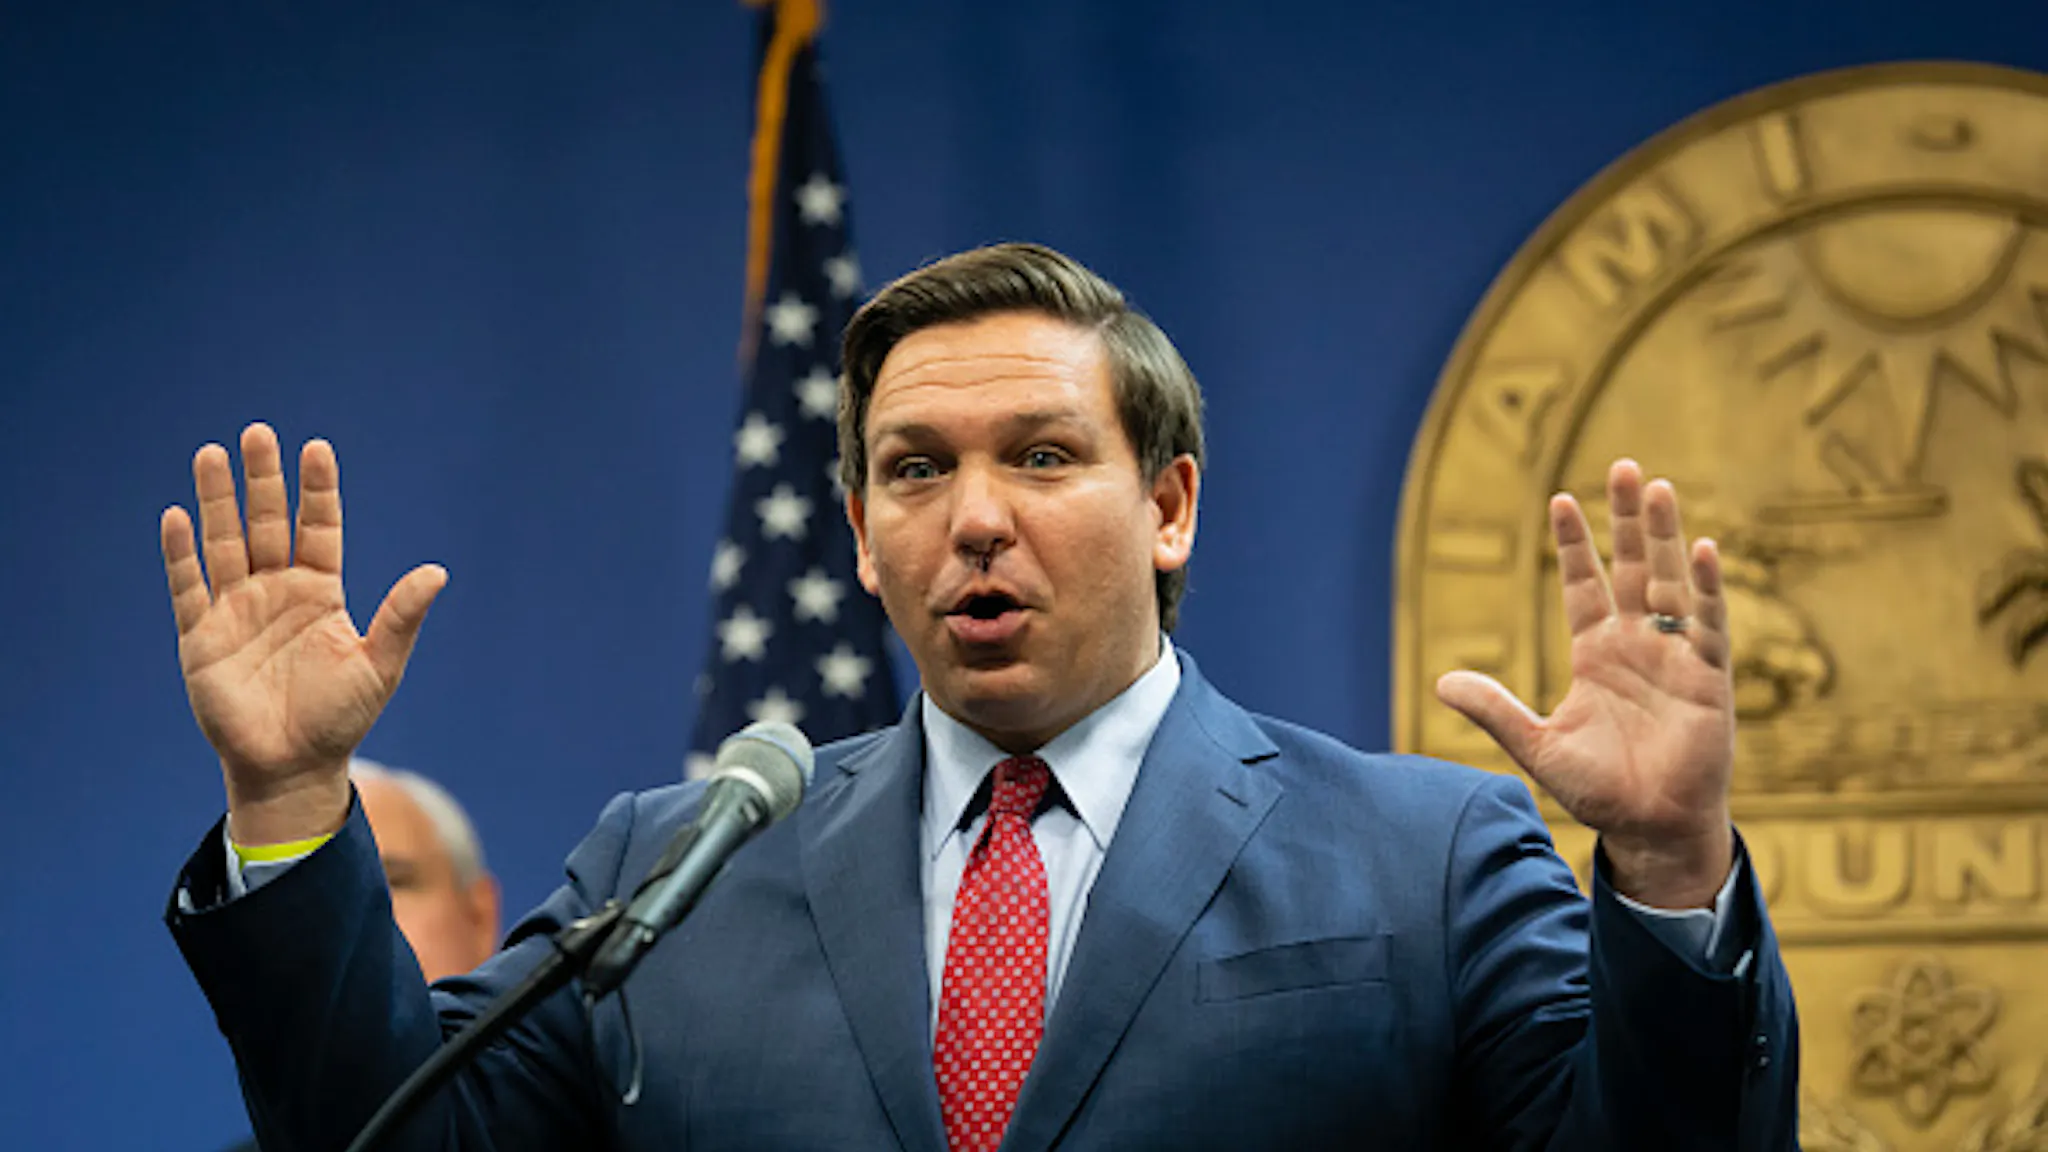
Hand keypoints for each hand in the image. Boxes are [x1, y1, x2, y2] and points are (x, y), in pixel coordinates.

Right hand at [161, 423, 446, 842]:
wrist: (293, 767)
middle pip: (265, 523)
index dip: (316, 490)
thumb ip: (401, 617)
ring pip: (224, 543)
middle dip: (261, 480)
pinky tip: (178, 515)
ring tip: (212, 453)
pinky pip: (189, 587)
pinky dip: (182, 553)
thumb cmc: (340, 718)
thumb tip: (437, 572)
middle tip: (258, 433)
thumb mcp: (380, 665)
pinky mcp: (201, 637)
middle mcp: (276, 592)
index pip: (318, 528)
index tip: (316, 447)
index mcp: (320, 593)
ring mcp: (236, 611)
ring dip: (217, 501)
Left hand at [1436, 459, 1735, 907]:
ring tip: (1658, 487)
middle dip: (1626, 520)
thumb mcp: (1536, 744)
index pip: (1583, 584)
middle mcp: (1637, 645)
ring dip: (1664, 537)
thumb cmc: (1599, 790)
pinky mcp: (1707, 678)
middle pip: (1631, 568)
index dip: (1572, 545)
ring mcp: (1674, 657)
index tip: (1560, 499)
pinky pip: (1709, 624)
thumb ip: (1495, 710)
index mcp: (1596, 653)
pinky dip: (1707, 588)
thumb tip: (1440, 682)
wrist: (1648, 829)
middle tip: (1624, 466)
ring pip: (1670, 583)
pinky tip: (1704, 550)